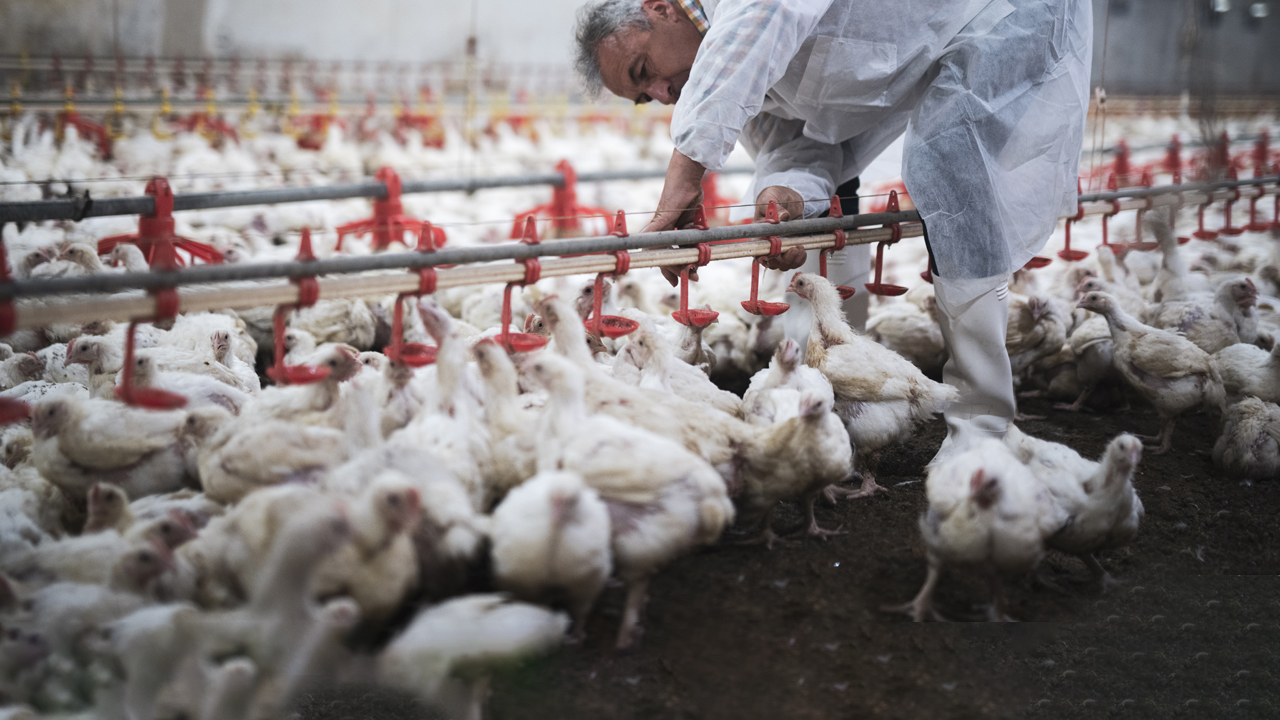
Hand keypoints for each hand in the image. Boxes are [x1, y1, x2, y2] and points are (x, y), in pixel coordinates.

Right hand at [643, 149, 707, 284]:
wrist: (687, 179)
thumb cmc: (673, 195)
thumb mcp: (664, 215)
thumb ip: (654, 230)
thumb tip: (641, 246)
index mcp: (657, 233)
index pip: (660, 256)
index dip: (667, 268)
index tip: (675, 280)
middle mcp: (666, 234)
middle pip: (672, 256)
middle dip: (680, 268)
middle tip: (693, 277)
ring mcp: (678, 230)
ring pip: (683, 251)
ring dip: (690, 260)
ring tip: (697, 270)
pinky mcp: (689, 226)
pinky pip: (693, 242)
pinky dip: (697, 249)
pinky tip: (702, 256)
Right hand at [754, 186, 807, 270]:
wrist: (787, 197)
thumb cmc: (774, 197)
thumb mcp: (772, 197)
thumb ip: (776, 207)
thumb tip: (783, 217)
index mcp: (757, 233)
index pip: (755, 249)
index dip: (762, 255)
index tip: (771, 253)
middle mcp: (767, 243)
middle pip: (770, 261)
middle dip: (781, 260)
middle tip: (792, 249)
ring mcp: (779, 247)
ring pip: (782, 264)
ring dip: (791, 260)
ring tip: (799, 248)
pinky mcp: (790, 247)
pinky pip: (793, 261)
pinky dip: (799, 259)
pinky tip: (802, 249)